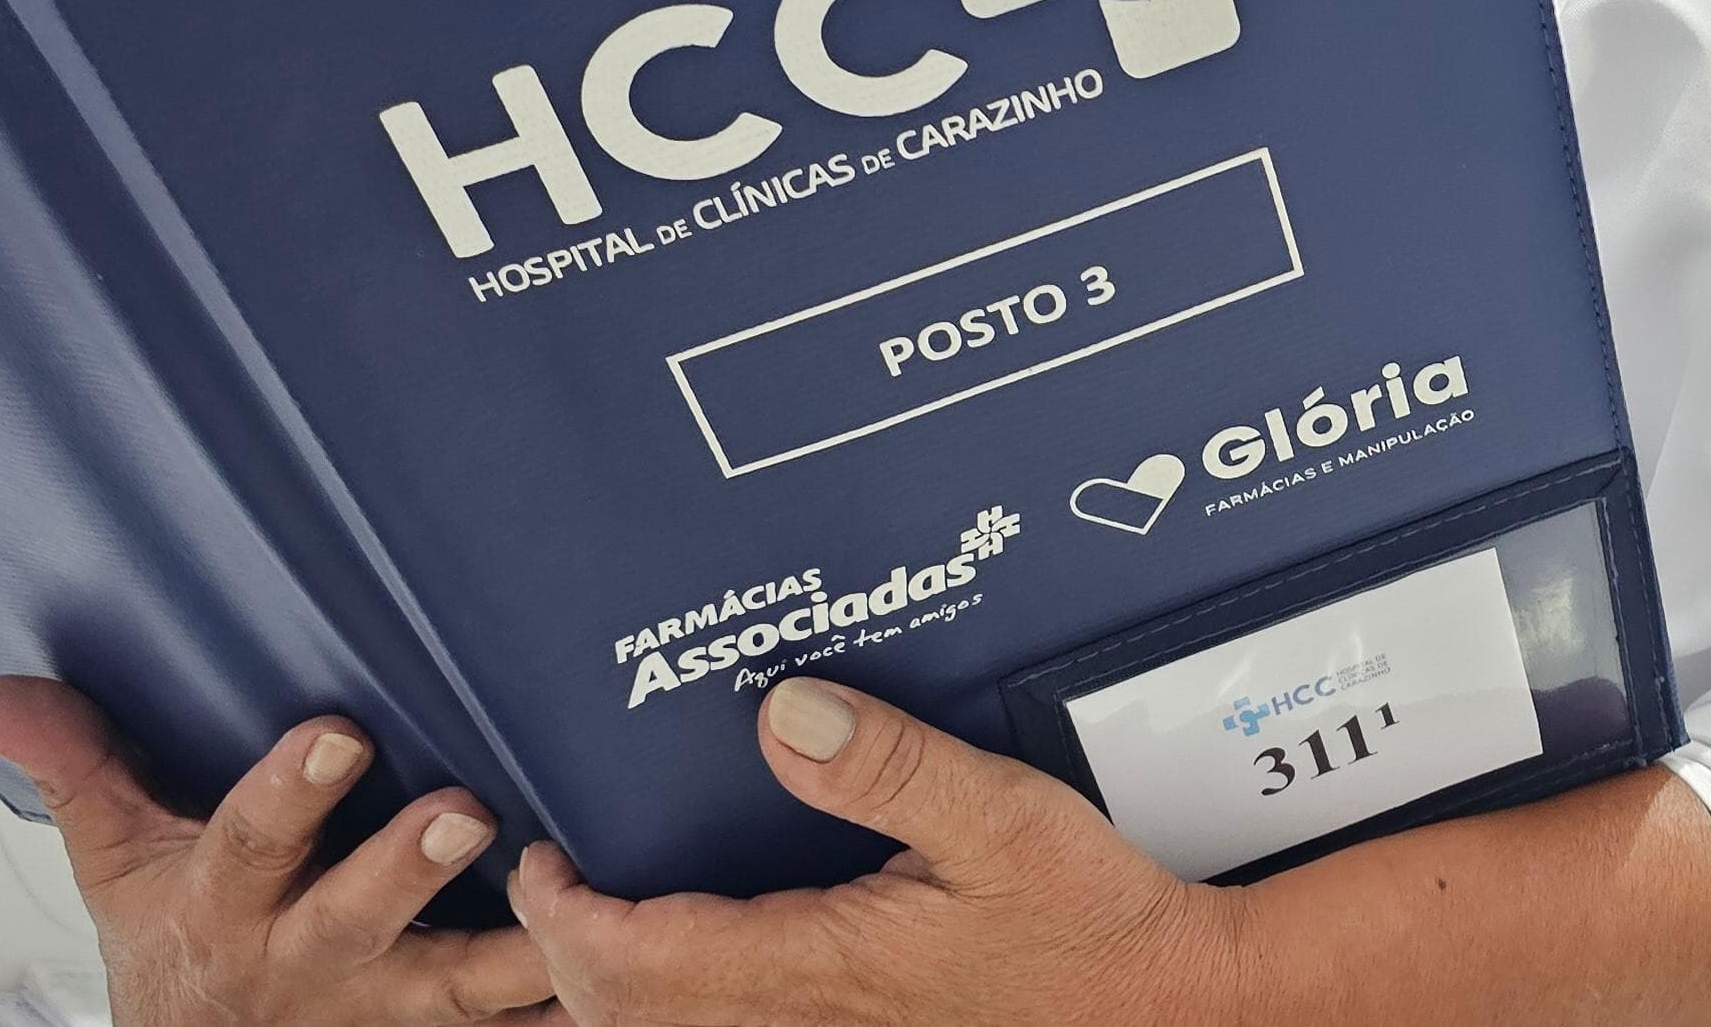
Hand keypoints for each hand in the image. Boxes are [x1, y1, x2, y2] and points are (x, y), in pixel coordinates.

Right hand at [0, 677, 557, 1025]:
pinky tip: (627, 963)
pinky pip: (517, 1025)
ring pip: (463, 983)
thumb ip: (74, 763)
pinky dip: (569, 1002)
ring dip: (523, 945)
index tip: (336, 731)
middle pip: (365, 915)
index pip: (253, 838)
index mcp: (231, 905)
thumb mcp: (117, 859)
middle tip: (469, 807)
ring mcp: (388, 1010)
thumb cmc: (179, 948)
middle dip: (413, 865)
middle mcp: (314, 961)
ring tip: (578, 891)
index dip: (291, 790)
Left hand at [508, 677, 1248, 1025]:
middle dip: (569, 955)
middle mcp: (810, 1022)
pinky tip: (692, 952)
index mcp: (825, 968)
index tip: (543, 860)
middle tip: (550, 877)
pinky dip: (680, 1001)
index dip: (568, 921)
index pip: (642, 970)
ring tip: (598, 913)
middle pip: (636, 1018)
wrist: (1168, 1008)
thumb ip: (888, 764)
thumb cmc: (1089, 922)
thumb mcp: (998, 817)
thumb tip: (780, 714)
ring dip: (618, 986)